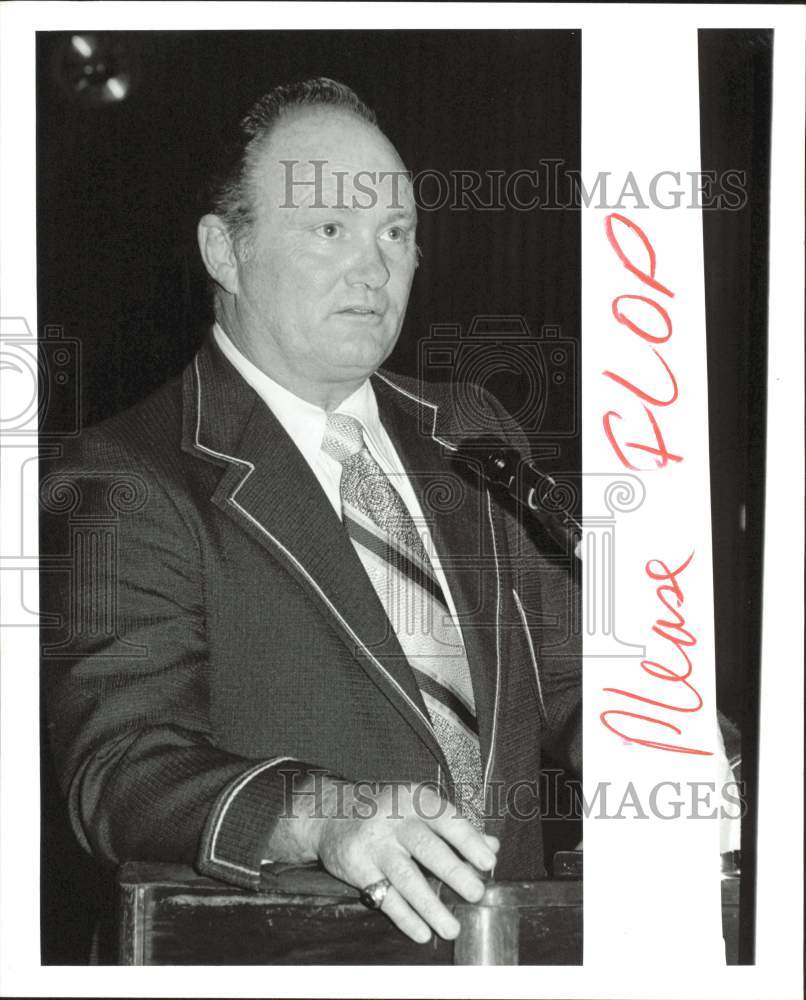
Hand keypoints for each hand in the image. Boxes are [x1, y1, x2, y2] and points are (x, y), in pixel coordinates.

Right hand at [309, 779, 498, 942]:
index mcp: (414, 800)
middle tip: (476, 893)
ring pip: (406, 878)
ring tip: (452, 928)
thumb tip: (491, 846)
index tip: (488, 863)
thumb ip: (455, 826)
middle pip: (426, 848)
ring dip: (430, 906)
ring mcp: (374, 844)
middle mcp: (393, 819)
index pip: (446, 819)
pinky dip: (404, 917)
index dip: (468, 841)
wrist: (331, 813)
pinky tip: (422, 932)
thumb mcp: (418, 808)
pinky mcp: (357, 868)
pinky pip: (384, 897)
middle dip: (454, 872)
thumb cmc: (387, 811)